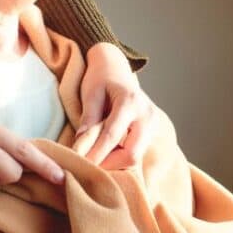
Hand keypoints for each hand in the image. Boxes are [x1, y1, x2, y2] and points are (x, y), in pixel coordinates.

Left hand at [73, 42, 155, 168]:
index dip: (95, 154)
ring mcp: (152, 124)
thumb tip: (80, 148)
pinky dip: (119, 158)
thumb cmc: (101, 78)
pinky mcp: (151, 131)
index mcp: (130, 102)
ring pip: (135, 157)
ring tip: (93, 157)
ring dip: (114, 163)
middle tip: (87, 165)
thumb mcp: (91, 94)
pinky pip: (136, 152)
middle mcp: (147, 115)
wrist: (116, 67)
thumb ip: (88, 120)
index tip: (79, 164)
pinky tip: (104, 154)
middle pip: (132, 154)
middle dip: (109, 164)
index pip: (112, 137)